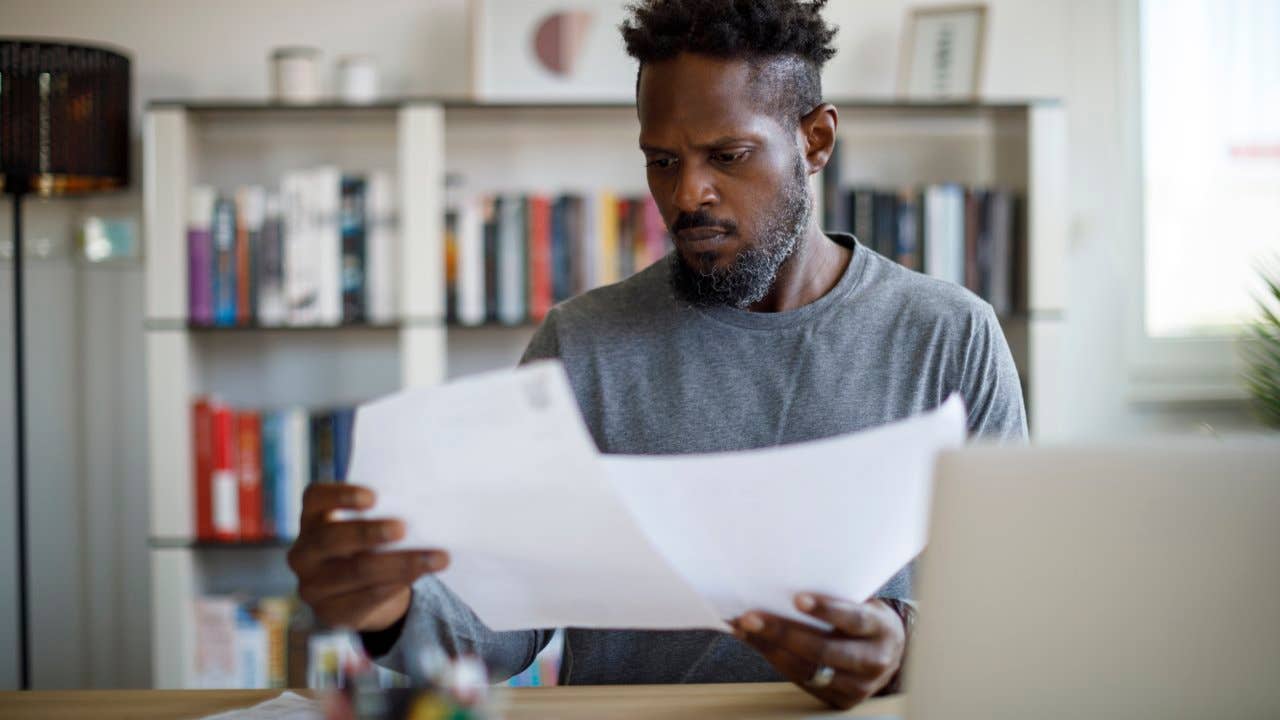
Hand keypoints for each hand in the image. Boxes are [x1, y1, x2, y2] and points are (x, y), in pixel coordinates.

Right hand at [288, 484, 449, 630]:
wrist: (362, 594)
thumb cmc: (370, 546)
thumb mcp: (369, 527)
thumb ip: (383, 517)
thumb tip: (420, 512)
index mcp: (312, 518)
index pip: (315, 498)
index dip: (341, 495)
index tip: (374, 496)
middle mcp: (304, 552)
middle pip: (332, 538)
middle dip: (370, 533)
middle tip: (403, 528)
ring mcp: (312, 586)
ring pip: (356, 571)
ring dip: (400, 563)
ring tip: (436, 558)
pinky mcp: (330, 613)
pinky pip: (366, 598)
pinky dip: (396, 584)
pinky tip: (419, 575)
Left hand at [732, 594, 905, 709]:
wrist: (890, 654)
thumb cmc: (866, 619)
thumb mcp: (864, 603)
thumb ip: (838, 596)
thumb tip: (786, 578)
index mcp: (881, 630)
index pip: (854, 620)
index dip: (827, 610)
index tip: (798, 599)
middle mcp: (873, 662)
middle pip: (823, 650)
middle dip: (783, 632)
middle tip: (750, 617)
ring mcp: (858, 686)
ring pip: (807, 670)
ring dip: (770, 648)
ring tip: (744, 629)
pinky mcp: (841, 700)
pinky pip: (801, 680)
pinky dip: (774, 660)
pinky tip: (756, 644)